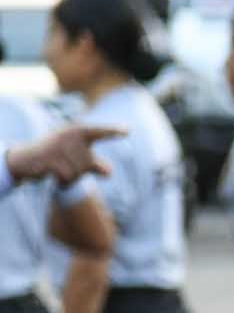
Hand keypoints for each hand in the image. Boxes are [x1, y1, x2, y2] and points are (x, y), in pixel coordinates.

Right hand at [7, 122, 122, 186]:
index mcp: (77, 130)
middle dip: (80, 171)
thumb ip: (95, 164)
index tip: (128, 130)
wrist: (26, 159)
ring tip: (57, 166)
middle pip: (89, 164)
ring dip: (71, 177)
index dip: (112, 131)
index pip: (98, 131)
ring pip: (78, 173)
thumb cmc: (57, 155)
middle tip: (65, 163)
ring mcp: (58, 147)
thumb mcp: (76, 155)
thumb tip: (108, 172)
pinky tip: (53, 174)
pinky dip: (63, 182)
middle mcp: (68, 135)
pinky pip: (67, 178)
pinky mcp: (49, 159)